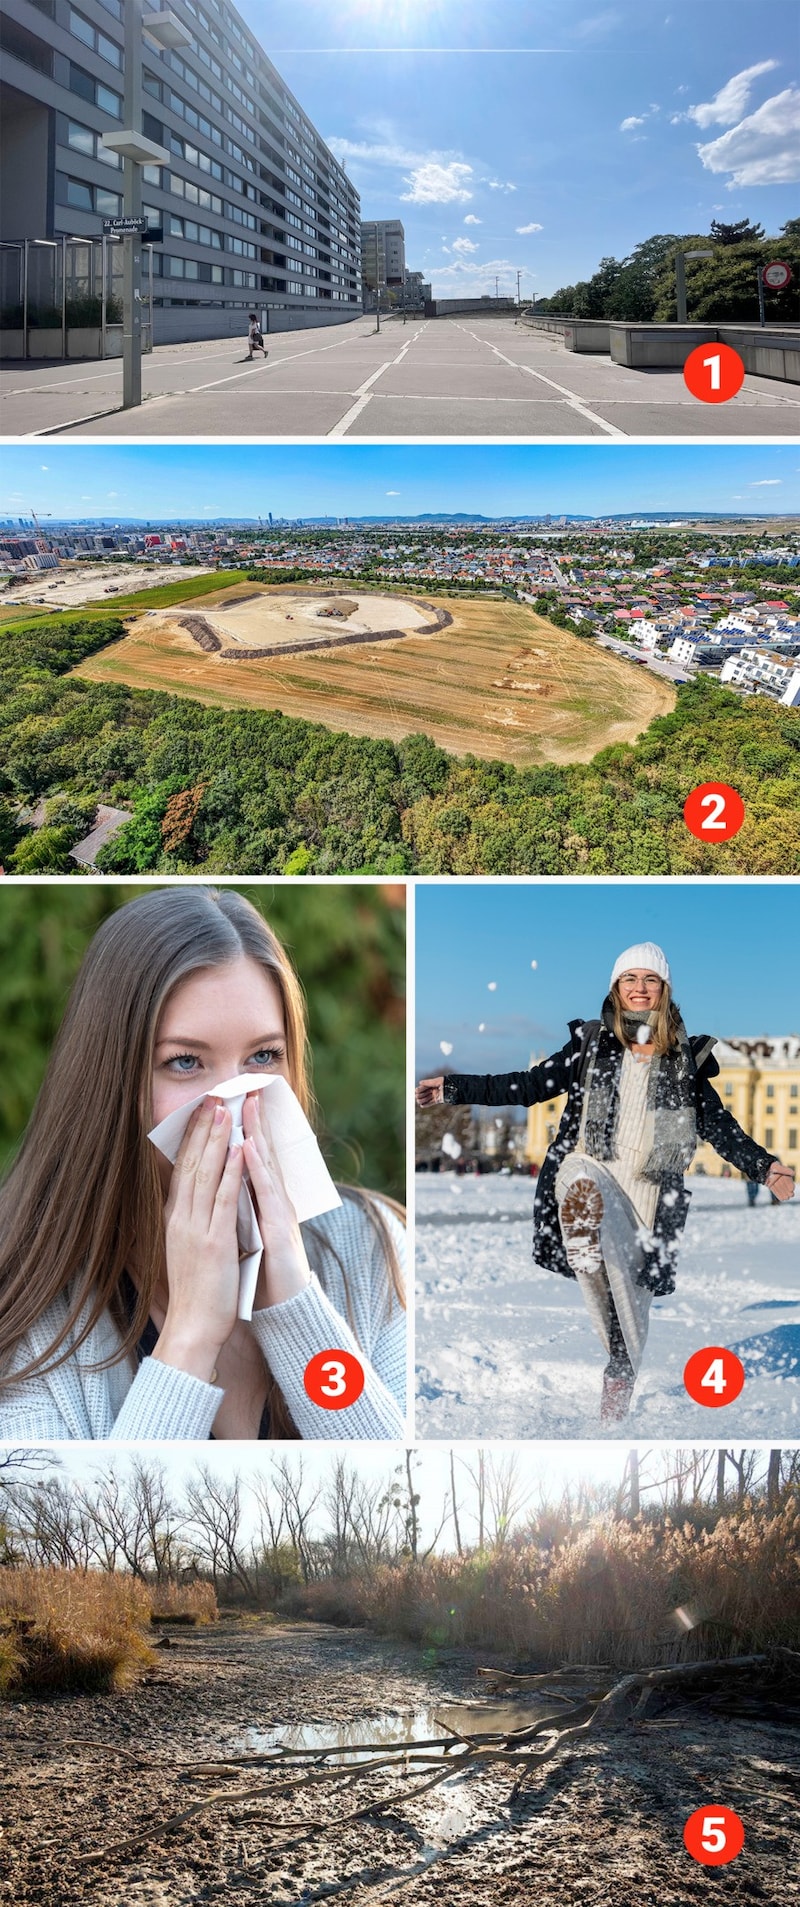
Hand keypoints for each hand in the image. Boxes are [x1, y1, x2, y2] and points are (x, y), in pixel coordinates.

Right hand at [153, 1099, 244, 1380]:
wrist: (192, 1326)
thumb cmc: (195, 1292)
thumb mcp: (184, 1249)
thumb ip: (189, 1222)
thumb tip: (191, 1201)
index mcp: (176, 1220)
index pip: (182, 1169)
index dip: (191, 1139)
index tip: (200, 1111)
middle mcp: (182, 1218)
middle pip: (191, 1164)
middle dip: (202, 1128)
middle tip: (212, 1097)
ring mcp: (197, 1228)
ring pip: (206, 1173)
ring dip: (216, 1138)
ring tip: (224, 1108)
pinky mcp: (215, 1241)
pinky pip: (223, 1199)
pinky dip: (231, 1171)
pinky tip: (239, 1148)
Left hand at [242, 1093, 311, 1306]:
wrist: (284, 1307)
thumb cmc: (263, 1273)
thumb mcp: (246, 1233)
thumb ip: (239, 1209)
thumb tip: (224, 1188)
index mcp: (264, 1202)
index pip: (251, 1158)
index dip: (243, 1130)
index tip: (231, 1102)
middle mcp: (274, 1201)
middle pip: (261, 1152)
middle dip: (252, 1120)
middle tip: (244, 1086)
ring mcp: (279, 1213)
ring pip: (265, 1165)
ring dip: (256, 1132)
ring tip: (248, 1105)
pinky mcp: (279, 1229)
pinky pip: (265, 1193)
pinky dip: (255, 1168)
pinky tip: (247, 1147)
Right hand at [416, 1076, 444, 1106]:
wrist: (455, 1089)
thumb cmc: (447, 1083)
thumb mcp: (437, 1081)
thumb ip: (429, 1082)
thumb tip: (420, 1082)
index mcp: (433, 1084)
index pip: (424, 1087)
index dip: (420, 1089)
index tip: (416, 1091)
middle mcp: (434, 1090)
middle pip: (424, 1093)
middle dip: (420, 1095)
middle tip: (417, 1096)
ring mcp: (436, 1095)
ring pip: (427, 1098)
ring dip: (422, 1100)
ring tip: (418, 1101)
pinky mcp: (438, 1100)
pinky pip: (431, 1103)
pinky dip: (426, 1104)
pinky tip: (422, 1105)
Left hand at [766, 1161, 794, 1201]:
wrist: (761, 1167)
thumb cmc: (771, 1166)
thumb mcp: (778, 1167)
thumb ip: (785, 1170)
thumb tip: (794, 1173)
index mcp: (783, 1174)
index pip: (787, 1180)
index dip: (790, 1184)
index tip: (792, 1188)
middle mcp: (779, 1179)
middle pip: (784, 1185)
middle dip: (788, 1191)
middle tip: (791, 1195)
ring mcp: (774, 1182)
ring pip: (780, 1189)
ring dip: (783, 1194)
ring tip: (787, 1198)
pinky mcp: (769, 1185)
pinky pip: (774, 1190)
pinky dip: (778, 1194)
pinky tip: (782, 1199)